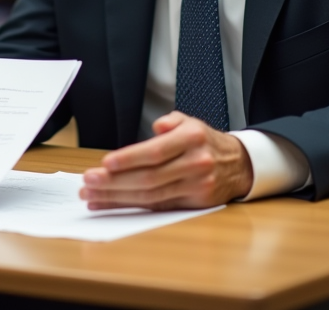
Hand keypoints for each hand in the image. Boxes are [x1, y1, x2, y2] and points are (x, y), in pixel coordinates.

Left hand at [79, 111, 252, 209]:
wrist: (241, 165)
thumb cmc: (206, 142)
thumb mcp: (191, 122)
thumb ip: (170, 122)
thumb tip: (155, 128)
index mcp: (192, 138)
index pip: (155, 152)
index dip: (129, 159)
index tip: (105, 164)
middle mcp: (196, 163)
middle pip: (149, 178)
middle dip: (114, 182)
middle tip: (88, 183)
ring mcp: (197, 186)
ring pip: (151, 196)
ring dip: (117, 198)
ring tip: (92, 197)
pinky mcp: (195, 203)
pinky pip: (159, 207)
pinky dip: (133, 206)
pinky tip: (112, 204)